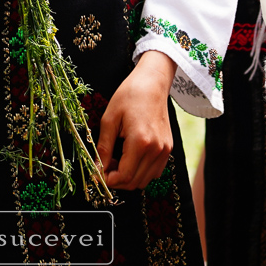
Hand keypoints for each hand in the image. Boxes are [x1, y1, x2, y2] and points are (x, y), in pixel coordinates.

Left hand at [98, 51, 176, 189]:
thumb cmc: (129, 96)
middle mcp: (156, 149)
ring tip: (116, 160)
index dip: (108, 180)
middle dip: (116, 180)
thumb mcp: (109, 119)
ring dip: (128, 177)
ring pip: (145, 180)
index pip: (124, 176)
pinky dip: (140, 172)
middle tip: (104, 166)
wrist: (152, 83)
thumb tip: (96, 168)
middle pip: (134, 182)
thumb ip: (103, 147)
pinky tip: (129, 158)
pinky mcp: (168, 149)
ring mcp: (164, 150)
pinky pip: (154, 172)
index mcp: (140, 142)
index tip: (97, 174)